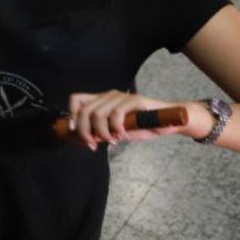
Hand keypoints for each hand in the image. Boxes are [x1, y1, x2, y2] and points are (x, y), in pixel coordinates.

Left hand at [67, 90, 196, 151]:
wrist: (167, 122)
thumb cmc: (142, 126)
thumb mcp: (116, 131)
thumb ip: (102, 132)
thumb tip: (87, 139)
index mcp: (102, 100)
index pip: (77, 100)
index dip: (71, 114)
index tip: (73, 130)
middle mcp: (109, 95)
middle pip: (84, 111)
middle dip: (85, 131)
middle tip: (93, 144)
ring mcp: (121, 97)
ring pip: (98, 114)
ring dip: (102, 133)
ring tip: (112, 140)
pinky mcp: (134, 100)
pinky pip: (116, 114)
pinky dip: (116, 129)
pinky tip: (122, 135)